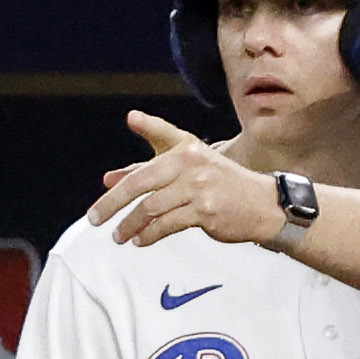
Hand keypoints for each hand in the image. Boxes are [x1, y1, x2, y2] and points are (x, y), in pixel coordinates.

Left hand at [88, 112, 287, 249]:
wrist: (263, 206)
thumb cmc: (221, 187)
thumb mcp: (189, 171)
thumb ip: (148, 171)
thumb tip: (108, 179)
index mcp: (188, 149)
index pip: (164, 134)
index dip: (148, 124)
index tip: (132, 118)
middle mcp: (192, 164)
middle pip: (142, 181)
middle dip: (113, 202)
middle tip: (95, 218)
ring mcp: (199, 187)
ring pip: (151, 207)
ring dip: (130, 225)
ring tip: (119, 236)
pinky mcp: (205, 210)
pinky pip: (166, 224)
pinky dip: (149, 234)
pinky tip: (140, 240)